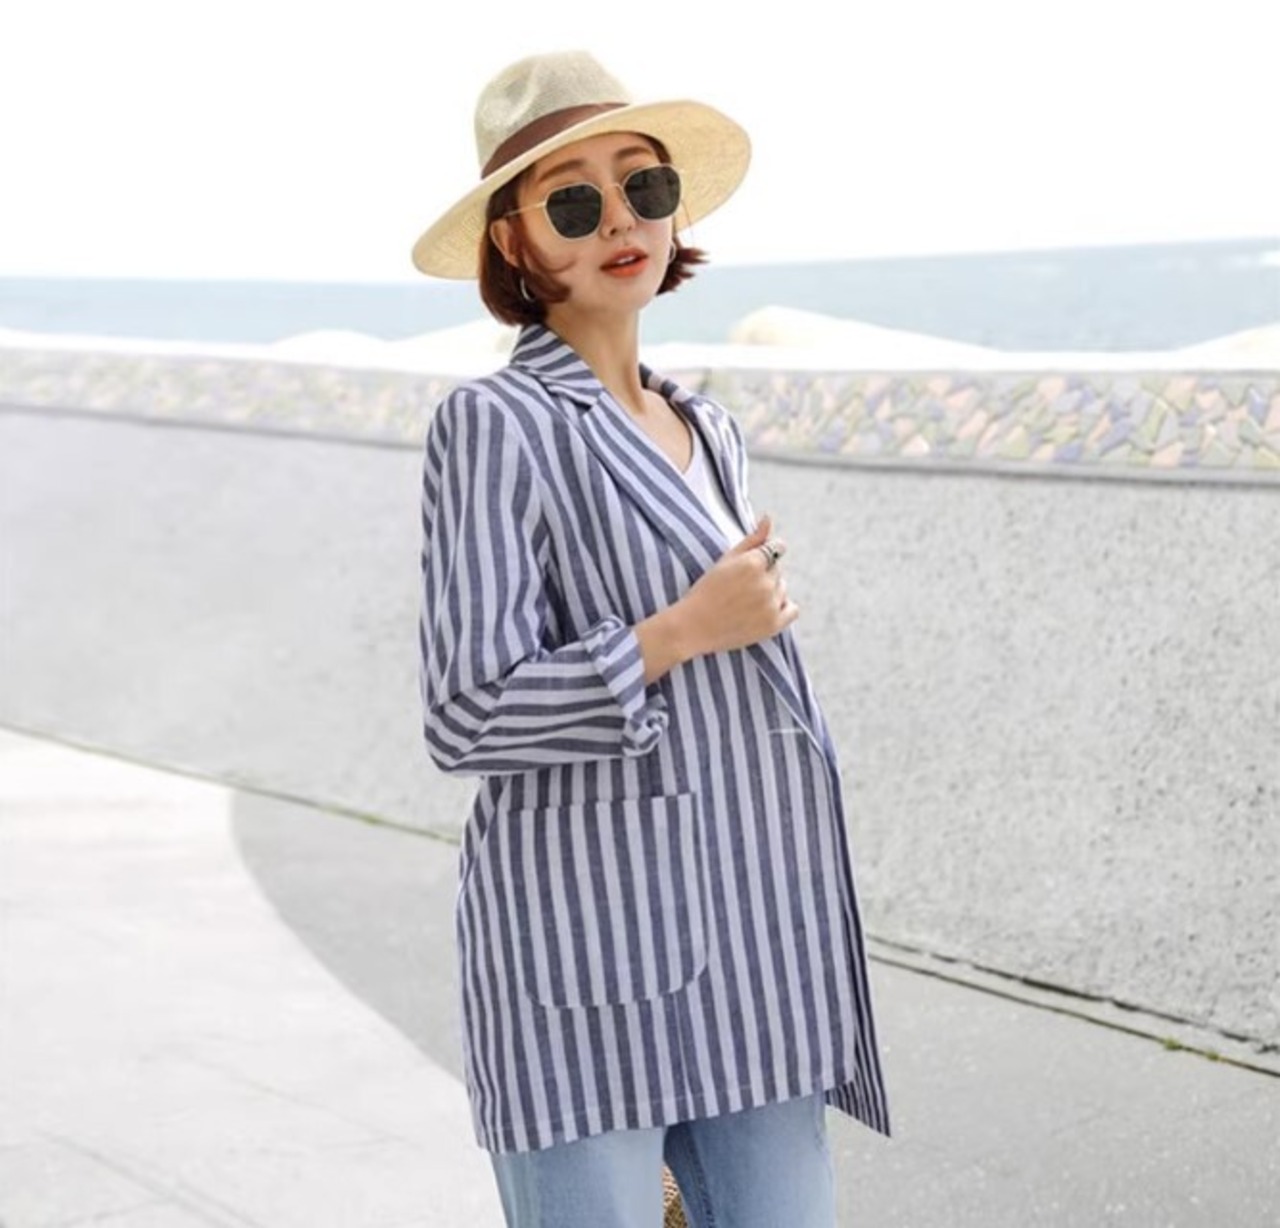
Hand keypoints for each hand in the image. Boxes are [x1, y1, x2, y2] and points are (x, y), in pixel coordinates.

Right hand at [680, 514, 799, 655]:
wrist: (693, 626)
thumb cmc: (706, 590)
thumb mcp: (726, 559)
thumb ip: (752, 539)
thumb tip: (768, 518)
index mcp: (753, 563)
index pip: (776, 548)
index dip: (762, 556)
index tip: (748, 567)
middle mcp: (765, 583)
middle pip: (778, 569)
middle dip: (764, 573)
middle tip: (739, 587)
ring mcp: (770, 605)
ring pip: (783, 588)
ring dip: (771, 591)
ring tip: (745, 601)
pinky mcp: (773, 624)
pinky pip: (792, 609)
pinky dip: (783, 607)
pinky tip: (765, 609)